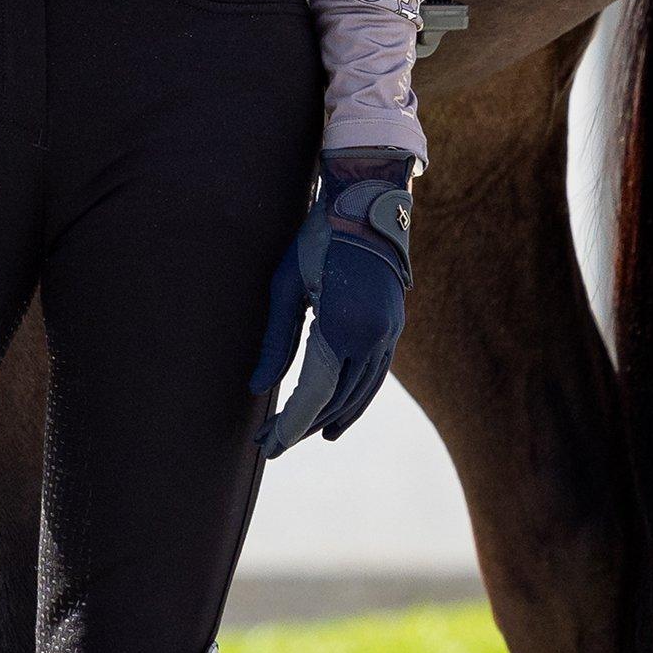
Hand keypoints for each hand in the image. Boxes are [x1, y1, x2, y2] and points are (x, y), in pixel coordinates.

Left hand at [253, 156, 412, 454]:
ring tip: (304, 436)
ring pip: (359, 392)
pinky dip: (354, 399)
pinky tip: (337, 413)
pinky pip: (373, 376)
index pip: (314, 393)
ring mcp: (389, 334)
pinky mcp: (394, 328)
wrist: (366, 205)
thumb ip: (274, 341)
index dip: (290, 424)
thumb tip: (257, 389)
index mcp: (341, 326)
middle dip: (303, 425)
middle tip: (271, 444)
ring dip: (331, 417)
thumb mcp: (285, 286)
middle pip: (336, 399)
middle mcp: (373, 337)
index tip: (267, 447)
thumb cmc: (316, 239)